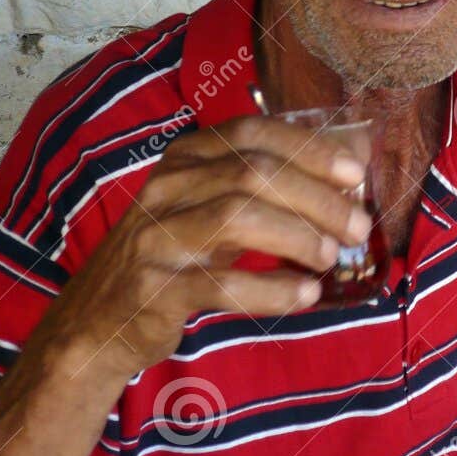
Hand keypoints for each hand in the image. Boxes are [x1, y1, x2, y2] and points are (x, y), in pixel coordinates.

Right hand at [32, 114, 372, 386]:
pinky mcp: (153, 288)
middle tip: (357, 227)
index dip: (309, 148)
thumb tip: (357, 154)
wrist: (99, 321)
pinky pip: (220, 283)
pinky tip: (304, 295)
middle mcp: (166, 187)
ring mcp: (155, 236)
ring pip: (237, 217)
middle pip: (253, 174)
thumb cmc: (177, 255)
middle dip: (316, 198)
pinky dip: (271, 288)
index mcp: (186, 158)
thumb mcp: (216, 208)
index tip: (355, 172)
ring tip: (331, 257)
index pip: (253, 134)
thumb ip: (274, 183)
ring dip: (297, 236)